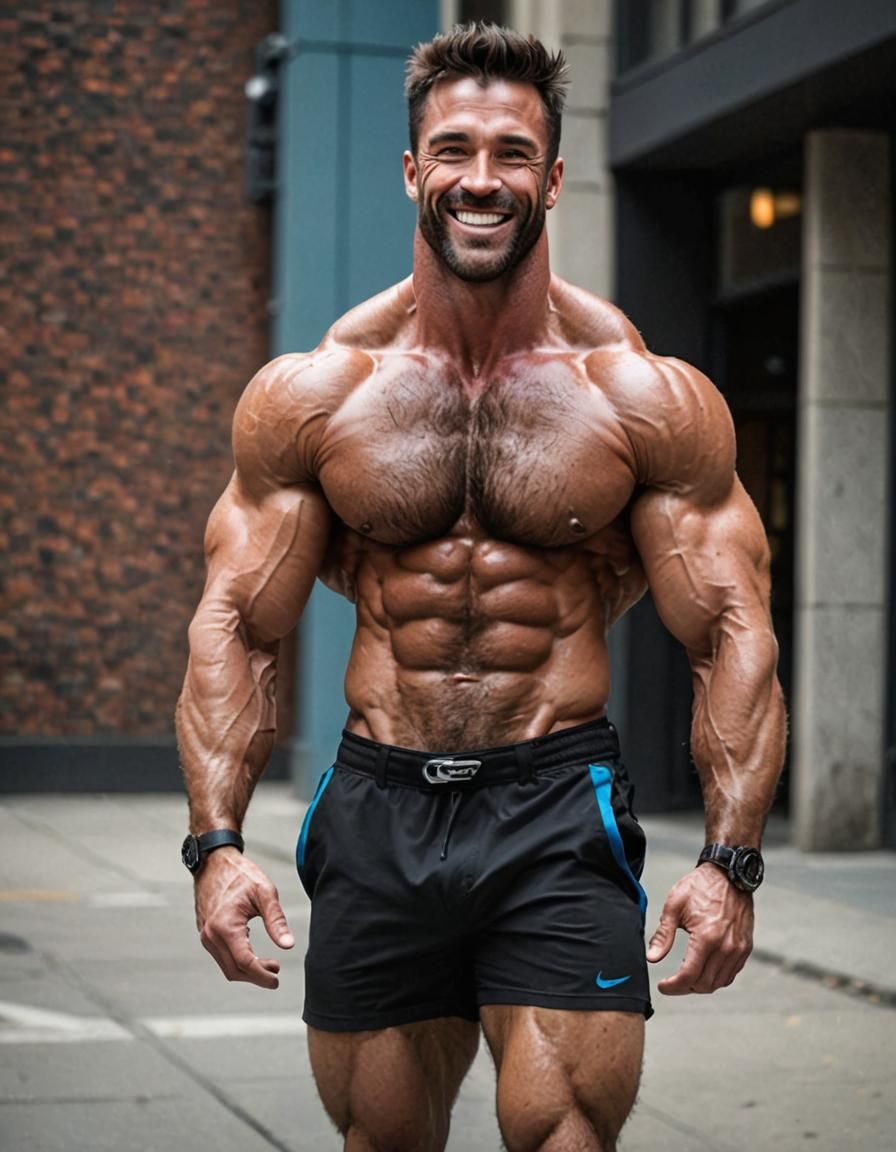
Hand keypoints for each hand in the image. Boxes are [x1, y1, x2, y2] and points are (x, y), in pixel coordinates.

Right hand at [194, 848, 294, 988]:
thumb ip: (276, 920)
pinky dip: (238, 961)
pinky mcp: (205, 934)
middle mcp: (210, 935)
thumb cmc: (240, 874)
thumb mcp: (264, 893)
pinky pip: (221, 956)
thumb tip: (288, 945)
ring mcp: (205, 936)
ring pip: (227, 966)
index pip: (245, 963)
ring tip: (270, 964)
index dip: (261, 976)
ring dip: (248, 970)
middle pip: (234, 970)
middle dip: (256, 976)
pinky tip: (254, 953)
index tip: (276, 980)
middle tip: (276, 972)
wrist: (214, 863)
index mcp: (225, 926)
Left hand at [646, 865, 753, 993]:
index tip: (663, 986)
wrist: (729, 873)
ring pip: (719, 983)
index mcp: (706, 937)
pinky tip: (704, 970)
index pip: (689, 976)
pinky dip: (716, 978)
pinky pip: (731, 974)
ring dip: (701, 985)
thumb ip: (663, 935)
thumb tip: (651, 958)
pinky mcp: (746, 947)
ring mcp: (738, 949)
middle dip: (685, 988)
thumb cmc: (699, 886)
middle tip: (672, 982)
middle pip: (705, 984)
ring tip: (686, 978)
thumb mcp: (674, 905)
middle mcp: (726, 947)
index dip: (673, 986)